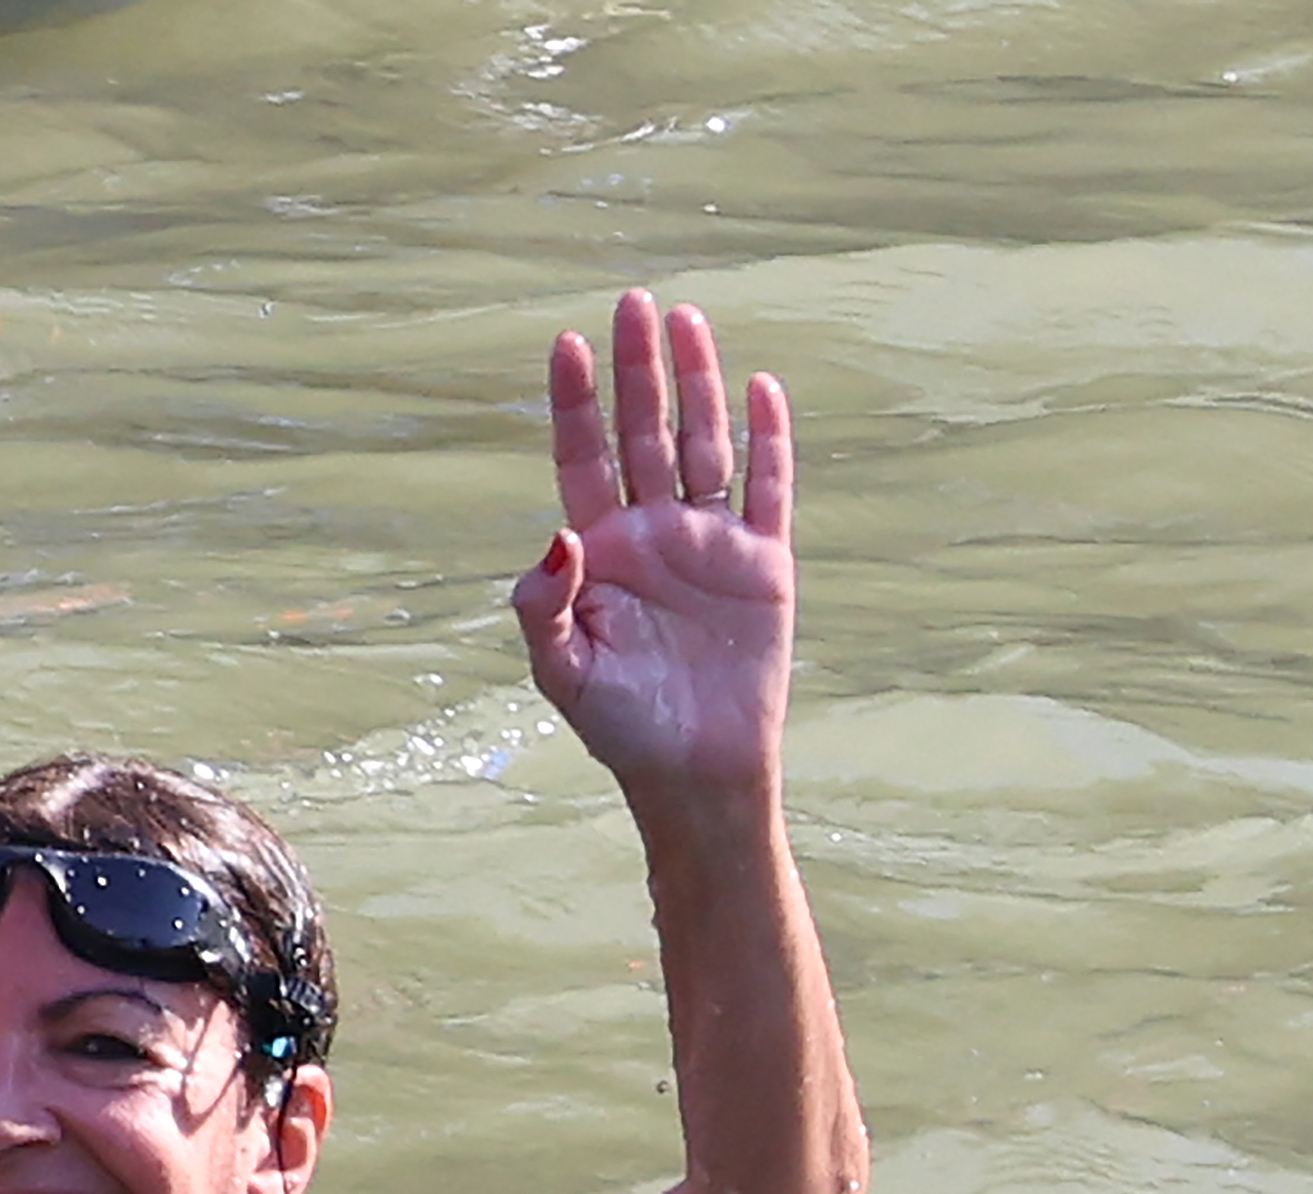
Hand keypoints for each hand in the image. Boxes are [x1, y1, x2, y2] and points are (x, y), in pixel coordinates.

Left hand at [510, 290, 793, 799]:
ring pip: (703, 444)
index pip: (581, 458)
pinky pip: (769, 489)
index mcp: (599, 551)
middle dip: (637, 368)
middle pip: (643, 432)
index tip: (567, 342)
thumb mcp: (562, 670)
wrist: (695, 773)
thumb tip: (556, 535)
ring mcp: (710, 544)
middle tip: (632, 300)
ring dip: (696, 384)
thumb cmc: (620, 727)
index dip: (574, 402)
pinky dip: (769, 439)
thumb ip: (543, 605)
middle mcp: (653, 533)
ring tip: (687, 319)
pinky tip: (761, 386)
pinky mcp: (764, 564)